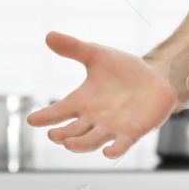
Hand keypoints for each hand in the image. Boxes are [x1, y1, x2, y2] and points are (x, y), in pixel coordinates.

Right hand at [26, 31, 177, 157]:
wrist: (157, 78)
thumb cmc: (123, 70)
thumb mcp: (97, 55)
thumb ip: (74, 48)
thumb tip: (48, 35)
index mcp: (82, 101)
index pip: (59, 111)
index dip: (46, 117)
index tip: (32, 121)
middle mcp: (94, 118)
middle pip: (74, 131)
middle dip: (63, 135)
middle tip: (53, 136)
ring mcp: (112, 128)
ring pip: (93, 140)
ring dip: (81, 145)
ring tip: (68, 145)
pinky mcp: (132, 132)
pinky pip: (121, 145)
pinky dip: (114, 150)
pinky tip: (108, 154)